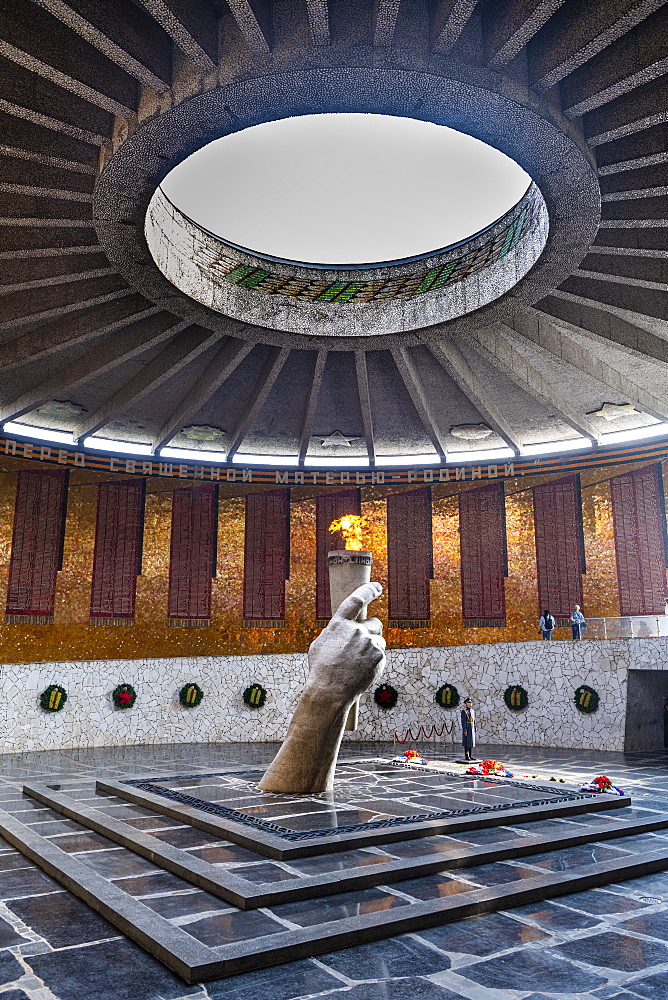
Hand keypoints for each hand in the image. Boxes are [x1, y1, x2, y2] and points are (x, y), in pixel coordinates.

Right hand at [305, 582, 385, 705]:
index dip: (368, 591)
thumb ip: (334, 633)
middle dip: (372, 632)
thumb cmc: (321, 670)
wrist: (330, 691)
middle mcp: (356, 629)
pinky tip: (362, 671)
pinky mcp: (379, 656)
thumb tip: (342, 630)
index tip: (377, 587)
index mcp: (339, 624)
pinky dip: (375, 662)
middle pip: (375, 623)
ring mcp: (369, 642)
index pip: (356, 600)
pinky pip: (381, 655)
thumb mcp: (320, 645)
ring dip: (373, 649)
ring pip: (379, 641)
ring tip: (358, 664)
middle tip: (364, 645)